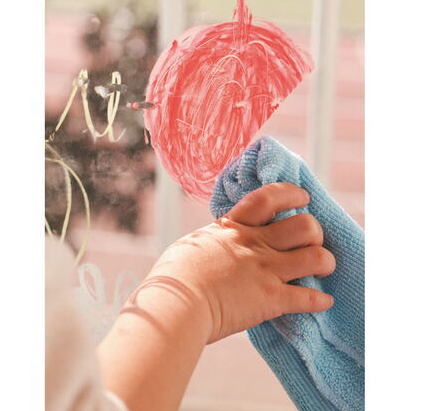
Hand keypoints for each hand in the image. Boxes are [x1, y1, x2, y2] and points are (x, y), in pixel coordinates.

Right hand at [147, 182, 335, 343]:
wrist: (175, 304)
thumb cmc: (173, 276)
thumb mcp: (193, 244)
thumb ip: (214, 240)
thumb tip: (215, 240)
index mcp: (234, 227)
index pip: (270, 198)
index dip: (291, 194)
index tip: (302, 197)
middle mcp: (255, 244)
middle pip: (304, 225)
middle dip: (315, 232)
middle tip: (311, 241)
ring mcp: (266, 270)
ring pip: (316, 257)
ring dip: (325, 263)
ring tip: (322, 268)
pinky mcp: (271, 300)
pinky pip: (308, 299)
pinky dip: (320, 301)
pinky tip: (323, 302)